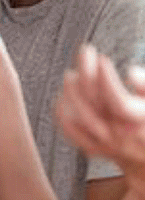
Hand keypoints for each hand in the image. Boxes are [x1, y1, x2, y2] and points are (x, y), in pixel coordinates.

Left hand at [57, 44, 144, 184]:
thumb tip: (131, 72)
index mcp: (140, 123)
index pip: (118, 102)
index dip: (107, 79)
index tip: (103, 58)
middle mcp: (120, 135)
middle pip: (95, 102)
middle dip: (87, 73)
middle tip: (86, 51)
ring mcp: (104, 143)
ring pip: (79, 116)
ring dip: (72, 91)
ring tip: (71, 73)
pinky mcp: (92, 148)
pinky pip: (70, 131)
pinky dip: (63, 113)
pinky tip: (62, 96)